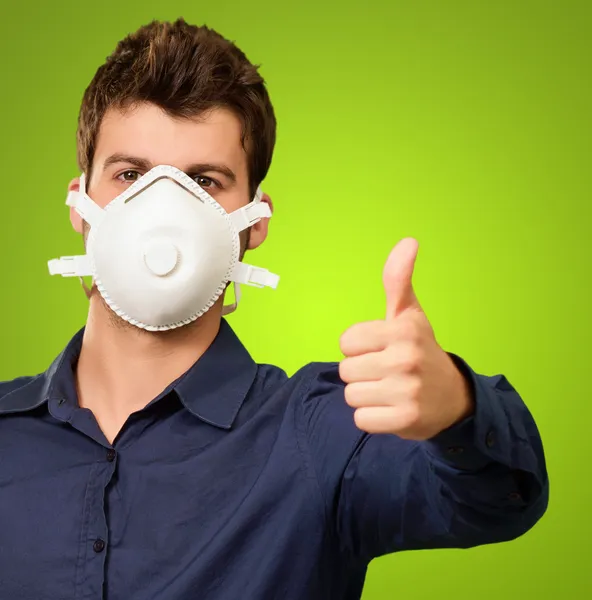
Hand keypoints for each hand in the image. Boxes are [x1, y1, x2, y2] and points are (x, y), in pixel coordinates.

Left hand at [338, 238, 473, 439]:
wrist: (452, 396)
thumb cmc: (421, 350)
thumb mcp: (410, 314)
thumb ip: (399, 280)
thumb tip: (408, 240)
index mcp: (402, 329)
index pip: (346, 342)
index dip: (359, 348)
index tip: (381, 350)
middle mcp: (406, 358)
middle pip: (346, 370)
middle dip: (362, 373)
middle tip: (387, 372)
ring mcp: (407, 391)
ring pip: (352, 395)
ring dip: (366, 396)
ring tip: (389, 390)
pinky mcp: (406, 420)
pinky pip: (362, 420)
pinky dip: (372, 418)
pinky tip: (392, 409)